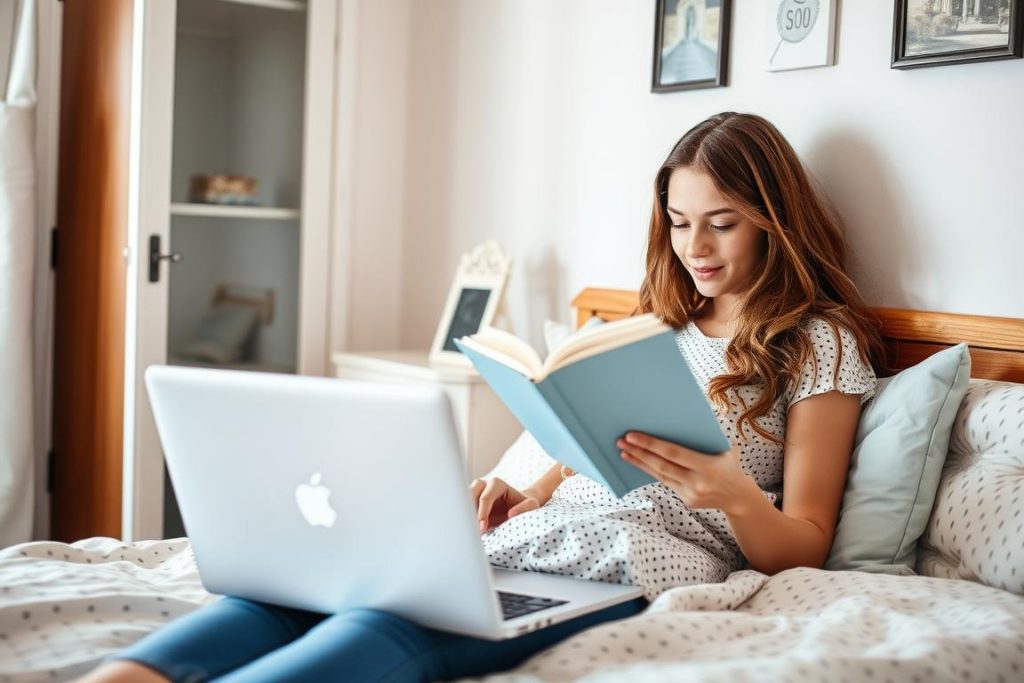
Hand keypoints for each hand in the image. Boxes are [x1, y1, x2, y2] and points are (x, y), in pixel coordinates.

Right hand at [468, 477, 540, 532]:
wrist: (515, 509)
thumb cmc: (523, 506)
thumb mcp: (532, 505)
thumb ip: (526, 507)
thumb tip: (511, 514)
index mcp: (497, 484)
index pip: (486, 497)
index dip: (482, 512)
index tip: (482, 527)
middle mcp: (483, 485)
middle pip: (470, 493)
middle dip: (469, 511)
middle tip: (471, 528)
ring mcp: (474, 492)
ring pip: (461, 498)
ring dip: (462, 513)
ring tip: (466, 528)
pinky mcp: (469, 501)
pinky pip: (460, 507)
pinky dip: (461, 516)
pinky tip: (463, 528)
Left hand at [616, 432, 760, 515]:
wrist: (739, 497)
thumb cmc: (729, 463)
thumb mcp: (725, 446)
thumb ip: (707, 433)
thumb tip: (690, 410)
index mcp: (708, 466)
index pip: (673, 453)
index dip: (650, 444)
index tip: (632, 436)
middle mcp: (698, 482)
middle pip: (661, 465)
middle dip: (639, 453)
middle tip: (620, 441)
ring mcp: (691, 494)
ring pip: (660, 475)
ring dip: (639, 463)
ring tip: (623, 451)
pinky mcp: (686, 501)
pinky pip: (666, 482)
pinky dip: (651, 471)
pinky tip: (639, 462)